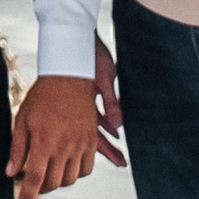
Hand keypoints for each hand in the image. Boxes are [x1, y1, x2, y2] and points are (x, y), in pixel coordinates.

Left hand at [7, 73, 98, 198]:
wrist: (68, 78)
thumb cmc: (42, 98)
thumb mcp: (22, 120)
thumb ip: (17, 149)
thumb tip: (10, 172)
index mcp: (43, 142)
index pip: (34, 179)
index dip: (27, 194)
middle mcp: (63, 147)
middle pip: (53, 183)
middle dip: (41, 189)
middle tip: (34, 185)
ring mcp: (80, 145)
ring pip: (70, 179)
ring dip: (58, 182)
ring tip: (49, 175)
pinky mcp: (91, 141)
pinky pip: (87, 169)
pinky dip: (76, 174)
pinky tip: (66, 167)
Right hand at [92, 37, 126, 168]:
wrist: (78, 36)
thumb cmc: (91, 55)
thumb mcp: (105, 78)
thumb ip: (112, 102)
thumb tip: (119, 125)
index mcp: (84, 104)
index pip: (94, 134)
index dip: (107, 149)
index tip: (121, 161)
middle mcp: (82, 106)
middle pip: (93, 134)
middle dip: (107, 149)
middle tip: (121, 162)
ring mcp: (83, 101)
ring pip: (93, 125)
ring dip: (105, 138)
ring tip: (118, 152)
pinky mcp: (88, 92)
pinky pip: (94, 113)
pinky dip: (105, 121)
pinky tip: (114, 129)